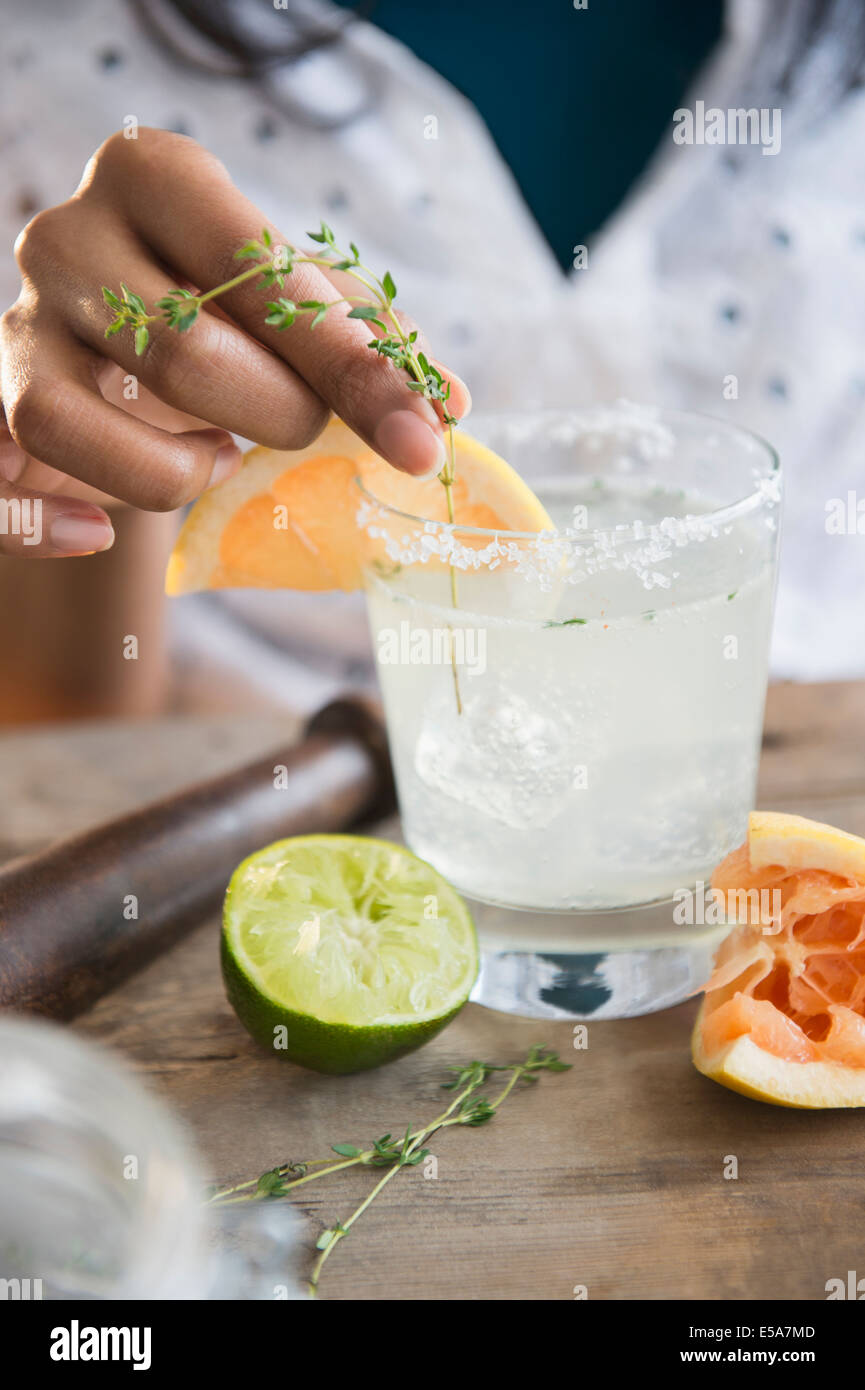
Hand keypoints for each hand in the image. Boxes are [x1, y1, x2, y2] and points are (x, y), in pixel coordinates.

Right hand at [0, 128, 469, 557]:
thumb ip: (367, 343)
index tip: (422, 438)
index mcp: (157, 177)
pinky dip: (50, 523)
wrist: (109, 347)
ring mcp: (18, 324)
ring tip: (216, 457)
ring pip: (78, 422)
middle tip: (301, 431)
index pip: (260, 274)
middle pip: (182, 351)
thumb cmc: (220, 316)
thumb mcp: (294, 308)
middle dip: (274, 416)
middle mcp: (69, 235)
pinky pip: (2, 480)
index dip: (351, 367)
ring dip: (173, 471)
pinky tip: (100, 534)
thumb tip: (445, 406)